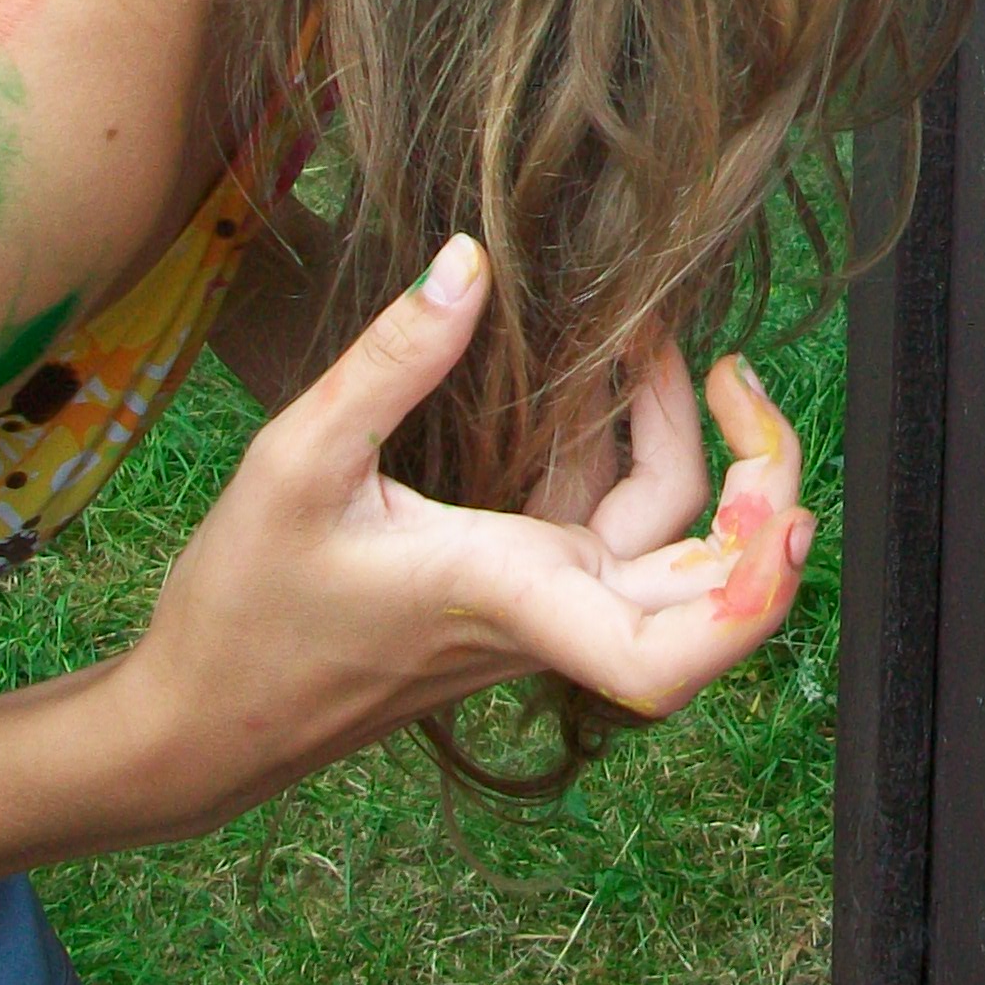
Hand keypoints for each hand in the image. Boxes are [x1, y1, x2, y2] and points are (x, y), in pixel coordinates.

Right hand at [114, 238, 814, 839]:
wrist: (201, 724)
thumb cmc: (243, 610)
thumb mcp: (297, 462)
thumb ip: (388, 362)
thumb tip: (467, 260)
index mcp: (514, 598)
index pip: (668, 657)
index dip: (752, 604)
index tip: (784, 510)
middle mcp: (549, 614)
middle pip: (707, 580)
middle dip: (757, 481)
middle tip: (734, 365)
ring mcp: (539, 609)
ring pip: (665, 546)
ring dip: (691, 451)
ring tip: (654, 341)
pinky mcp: (517, 596)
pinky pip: (609, 533)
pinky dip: (625, 459)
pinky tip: (595, 382)